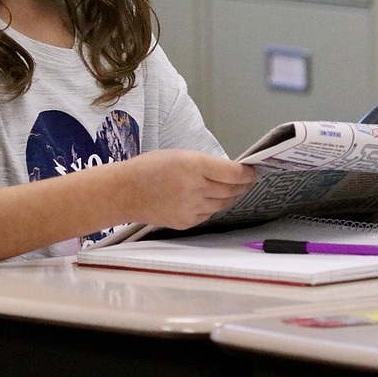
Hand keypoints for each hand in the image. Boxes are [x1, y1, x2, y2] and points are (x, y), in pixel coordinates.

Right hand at [119, 149, 256, 229]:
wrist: (125, 192)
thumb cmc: (150, 168)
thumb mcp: (179, 155)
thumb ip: (205, 164)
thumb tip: (229, 172)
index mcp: (194, 165)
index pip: (233, 173)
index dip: (247, 173)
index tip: (252, 172)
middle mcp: (195, 187)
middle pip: (231, 190)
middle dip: (241, 185)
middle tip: (245, 181)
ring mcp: (191, 208)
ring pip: (222, 204)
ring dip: (228, 197)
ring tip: (228, 190)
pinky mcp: (186, 222)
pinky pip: (208, 215)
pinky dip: (211, 207)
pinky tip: (208, 200)